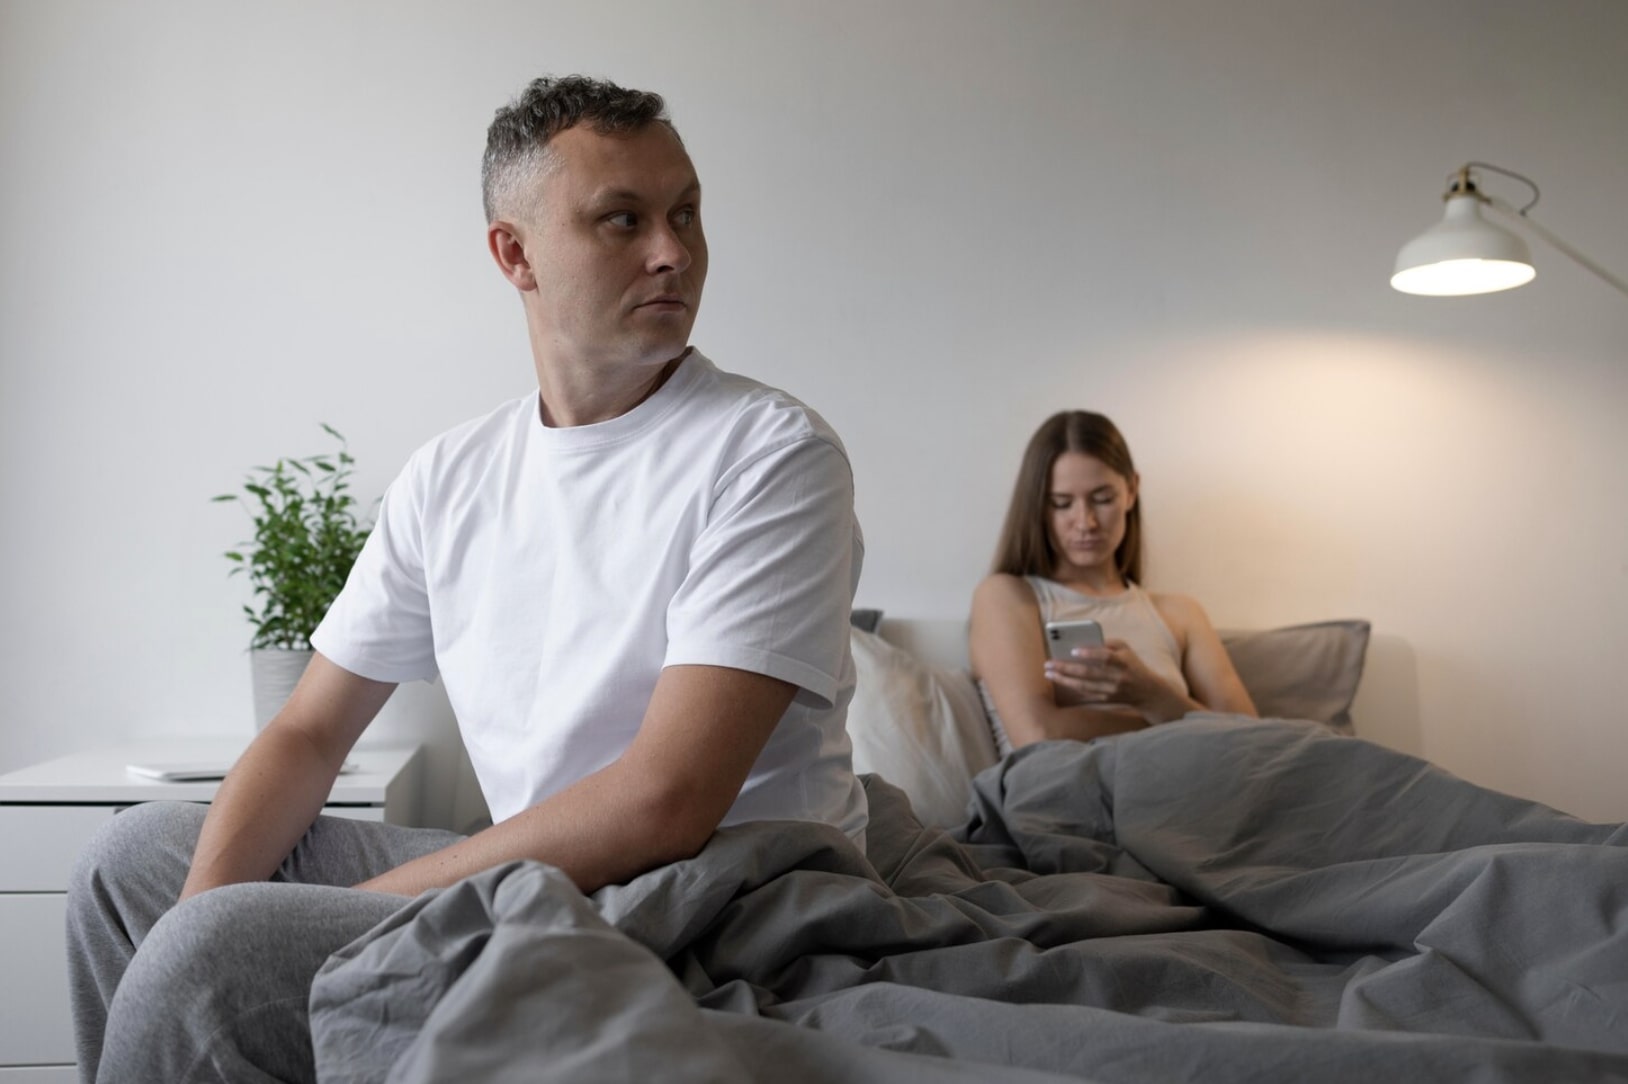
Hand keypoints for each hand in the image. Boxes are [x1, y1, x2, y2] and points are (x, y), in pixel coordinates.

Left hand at [1043, 639, 1191, 722]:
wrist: (1147, 691)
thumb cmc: (1133, 664)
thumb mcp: (1126, 649)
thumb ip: (1108, 644)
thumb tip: (1085, 643)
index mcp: (1123, 662)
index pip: (1106, 657)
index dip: (1090, 654)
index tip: (1073, 651)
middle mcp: (1117, 677)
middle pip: (1089, 673)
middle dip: (1066, 668)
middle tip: (1049, 663)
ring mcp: (1111, 690)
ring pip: (1083, 686)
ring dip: (1064, 680)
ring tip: (1048, 673)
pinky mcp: (1106, 699)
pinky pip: (1085, 693)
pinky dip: (1071, 687)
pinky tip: (1059, 680)